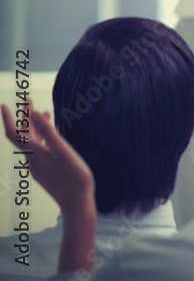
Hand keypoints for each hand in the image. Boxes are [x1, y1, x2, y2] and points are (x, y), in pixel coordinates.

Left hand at [2, 100, 93, 214]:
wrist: (76, 203)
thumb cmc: (73, 177)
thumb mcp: (62, 150)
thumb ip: (47, 131)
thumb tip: (31, 113)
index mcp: (34, 153)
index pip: (14, 133)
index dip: (8, 118)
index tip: (5, 104)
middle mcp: (32, 160)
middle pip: (23, 136)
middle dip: (24, 117)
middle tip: (27, 100)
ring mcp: (39, 167)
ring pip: (32, 143)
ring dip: (35, 127)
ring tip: (42, 112)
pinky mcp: (46, 172)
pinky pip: (39, 150)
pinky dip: (43, 138)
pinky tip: (51, 136)